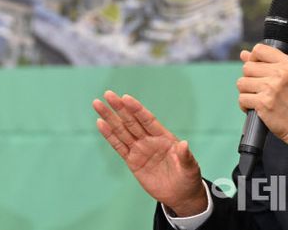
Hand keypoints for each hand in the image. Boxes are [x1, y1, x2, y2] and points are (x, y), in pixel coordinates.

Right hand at [92, 91, 206, 216]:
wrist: (179, 193)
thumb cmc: (187, 177)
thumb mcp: (190, 167)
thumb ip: (185, 156)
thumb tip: (184, 144)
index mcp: (164, 137)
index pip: (148, 120)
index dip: (137, 109)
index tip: (126, 98)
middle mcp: (150, 140)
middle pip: (132, 121)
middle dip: (120, 108)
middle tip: (108, 94)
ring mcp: (140, 150)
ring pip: (122, 131)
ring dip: (110, 118)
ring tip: (98, 104)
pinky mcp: (132, 161)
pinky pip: (119, 147)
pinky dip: (109, 135)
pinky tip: (101, 123)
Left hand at [238, 44, 287, 150]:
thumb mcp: (287, 76)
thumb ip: (266, 63)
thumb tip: (244, 54)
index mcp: (287, 64)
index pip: (259, 49)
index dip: (253, 59)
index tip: (258, 69)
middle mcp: (280, 73)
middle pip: (247, 67)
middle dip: (250, 79)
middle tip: (260, 88)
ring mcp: (271, 88)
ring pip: (241, 83)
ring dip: (246, 92)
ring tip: (258, 97)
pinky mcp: (263, 102)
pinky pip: (242, 98)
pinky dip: (245, 105)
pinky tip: (256, 107)